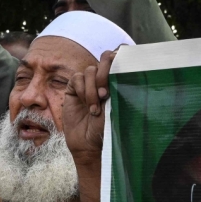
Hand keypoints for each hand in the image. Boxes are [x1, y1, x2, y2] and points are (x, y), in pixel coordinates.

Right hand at [63, 50, 114, 201]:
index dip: (119, 59)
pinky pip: (77, 79)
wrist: (88, 143)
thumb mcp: (116, 107)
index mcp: (116, 82)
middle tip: (105, 93)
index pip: (118, 59)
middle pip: (104, 58)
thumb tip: (127, 69)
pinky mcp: (73, 89)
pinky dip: (82, 90)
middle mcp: (102, 80)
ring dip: (92, 89)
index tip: (121, 73)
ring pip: (90, 71)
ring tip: (95, 109)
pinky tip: (86, 105)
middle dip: (105, 73)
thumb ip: (118, 88)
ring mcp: (87, 84)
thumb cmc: (105, 129)